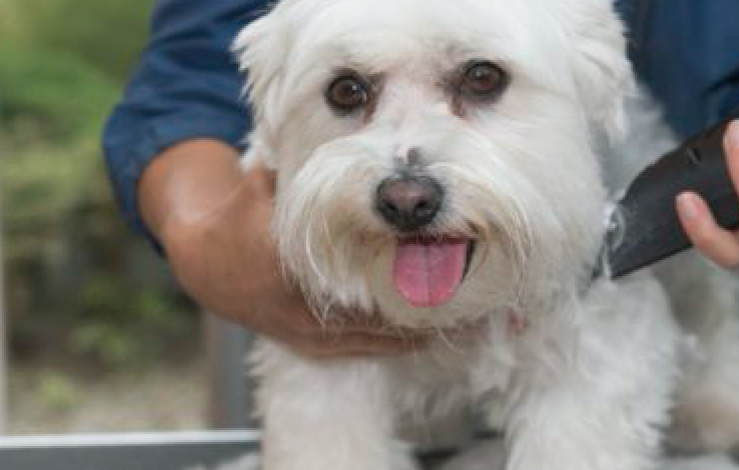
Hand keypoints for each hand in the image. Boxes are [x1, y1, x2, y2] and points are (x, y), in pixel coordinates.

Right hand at [140, 139, 436, 358]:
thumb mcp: (268, 181)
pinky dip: (393, 344)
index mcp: (291, 258)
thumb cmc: (244, 214)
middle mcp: (300, 300)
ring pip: (372, 337)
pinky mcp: (307, 345)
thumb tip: (356, 145)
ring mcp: (304, 329)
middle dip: (419, 303)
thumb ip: (304, 165)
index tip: (439, 254)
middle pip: (375, 310)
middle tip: (466, 297)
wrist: (205, 263)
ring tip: (459, 323)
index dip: (402, 264)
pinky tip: (425, 337)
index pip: (357, 266)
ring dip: (414, 329)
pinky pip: (359, 350)